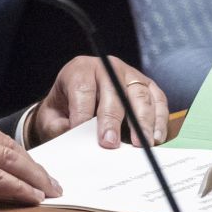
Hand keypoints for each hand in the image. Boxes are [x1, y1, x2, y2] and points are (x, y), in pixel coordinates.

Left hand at [29, 56, 167, 149]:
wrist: (76, 99)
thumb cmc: (64, 108)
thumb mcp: (51, 117)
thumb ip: (60, 127)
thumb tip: (76, 139)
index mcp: (79, 70)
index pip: (83, 88)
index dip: (83, 113)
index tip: (84, 135)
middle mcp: (106, 67)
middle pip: (113, 90)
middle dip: (112, 119)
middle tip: (110, 143)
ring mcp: (129, 74)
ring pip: (139, 95)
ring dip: (142, 122)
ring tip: (140, 145)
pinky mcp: (147, 85)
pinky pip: (158, 99)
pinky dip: (159, 119)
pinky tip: (156, 138)